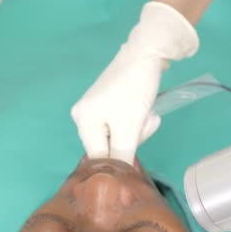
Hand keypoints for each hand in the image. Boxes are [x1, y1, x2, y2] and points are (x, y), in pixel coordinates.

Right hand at [71, 2, 198, 163]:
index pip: (98, 156)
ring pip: (119, 135)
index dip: (119, 160)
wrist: (147, 52)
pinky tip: (144, 107)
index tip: (137, 152)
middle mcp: (83, 116)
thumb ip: (121, 155)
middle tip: (144, 123)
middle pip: (109, 146)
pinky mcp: (109, 102)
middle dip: (131, 139)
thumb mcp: (129, 127)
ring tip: (146, 113)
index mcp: (83, 121)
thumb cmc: (134, 90)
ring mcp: (96, 108)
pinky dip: (136, 120)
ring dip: (137, 129)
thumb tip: (119, 179)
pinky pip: (122, 123)